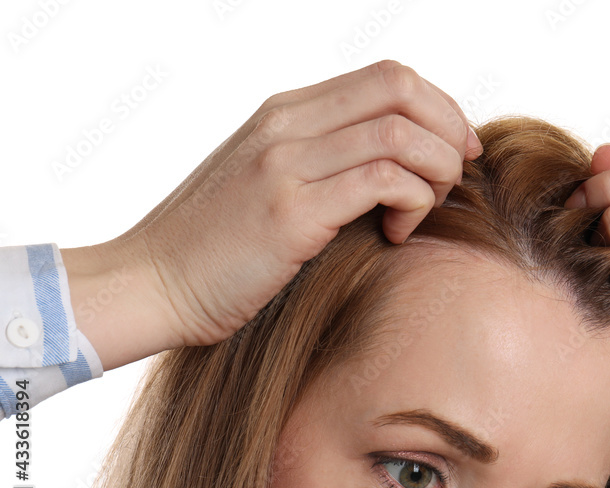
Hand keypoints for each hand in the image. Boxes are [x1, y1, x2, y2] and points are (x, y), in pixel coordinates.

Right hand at [65, 59, 482, 370]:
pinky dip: (411, 202)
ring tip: (426, 208)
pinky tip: (397, 233)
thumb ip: (323, 161)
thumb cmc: (216, 246)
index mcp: (285, 112)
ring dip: (436, 170)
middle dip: (449, 130)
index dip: (439, 107)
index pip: (388, 77)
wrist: (149, 283)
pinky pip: (382, 180)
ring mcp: (286, 164)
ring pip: (400, 134)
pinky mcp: (291, 212)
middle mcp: (287, 125)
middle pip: (402, 89)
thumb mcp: (268, 183)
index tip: (455, 150)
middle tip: (454, 177)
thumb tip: (400, 168)